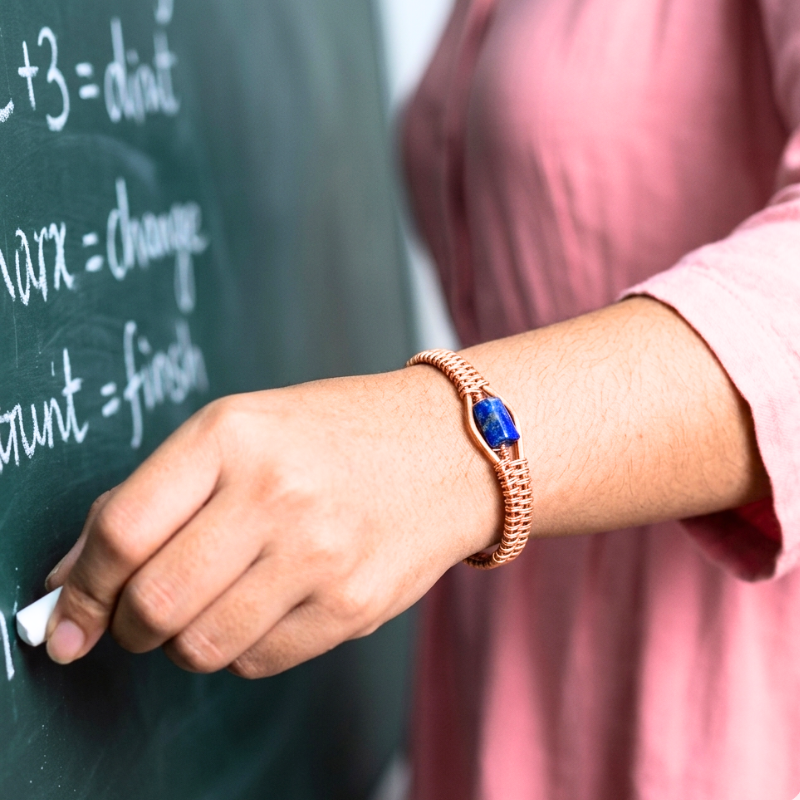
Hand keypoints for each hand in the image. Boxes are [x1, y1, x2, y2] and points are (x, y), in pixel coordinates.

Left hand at [43, 367, 499, 675]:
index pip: (123, 529)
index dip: (82, 585)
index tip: (68, 616)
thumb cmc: (338, 433)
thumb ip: (157, 495)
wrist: (450, 446)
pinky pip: (258, 662)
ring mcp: (320, 554)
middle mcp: (277, 492)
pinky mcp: (354, 605)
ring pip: (201, 647)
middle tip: (138, 617)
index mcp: (234, 435)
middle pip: (155, 602)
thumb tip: (73, 576)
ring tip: (210, 605)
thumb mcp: (243, 430)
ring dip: (184, 641)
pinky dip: (241, 647)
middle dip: (128, 625)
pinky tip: (264, 606)